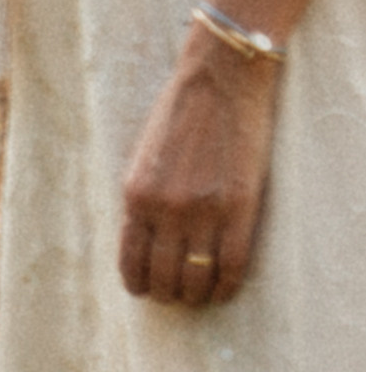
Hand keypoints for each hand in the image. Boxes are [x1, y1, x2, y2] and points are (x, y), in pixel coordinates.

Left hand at [118, 25, 278, 306]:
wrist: (221, 78)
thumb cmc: (180, 111)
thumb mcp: (145, 155)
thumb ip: (142, 197)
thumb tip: (145, 241)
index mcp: (135, 193)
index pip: (132, 261)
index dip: (140, 284)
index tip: (147, 291)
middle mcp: (165, 209)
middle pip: (165, 277)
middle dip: (169, 293)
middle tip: (178, 294)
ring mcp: (204, 212)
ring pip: (198, 279)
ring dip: (198, 294)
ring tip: (201, 293)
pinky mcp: (240, 209)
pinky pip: (233, 267)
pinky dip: (228, 285)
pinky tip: (225, 287)